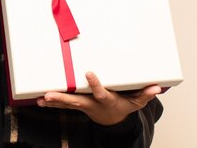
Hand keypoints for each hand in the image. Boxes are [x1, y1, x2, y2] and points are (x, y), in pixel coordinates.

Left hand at [36, 71, 160, 125]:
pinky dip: (52, 103)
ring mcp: (83, 106)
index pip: (100, 92)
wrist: (114, 122)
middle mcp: (92, 104)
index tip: (89, 73)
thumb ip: (145, 94)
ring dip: (53, 102)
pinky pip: (63, 105)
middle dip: (62, 98)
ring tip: (40, 99)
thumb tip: (156, 87)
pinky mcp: (77, 106)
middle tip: (48, 95)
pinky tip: (40, 100)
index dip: (95, 84)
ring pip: (66, 104)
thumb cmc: (123, 107)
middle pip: (75, 101)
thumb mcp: (136, 102)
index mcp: (106, 100)